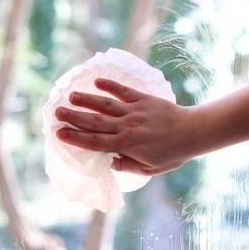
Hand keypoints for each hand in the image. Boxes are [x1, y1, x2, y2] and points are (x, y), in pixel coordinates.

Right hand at [55, 78, 194, 174]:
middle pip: (95, 122)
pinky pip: (123, 91)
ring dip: (87, 100)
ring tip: (70, 96)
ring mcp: (134, 111)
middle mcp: (126, 126)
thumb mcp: (149, 169)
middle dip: (74, 117)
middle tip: (56, 113)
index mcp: (126, 145)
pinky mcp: (143, 99)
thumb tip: (109, 163)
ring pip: (105, 105)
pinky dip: (110, 85)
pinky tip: (97, 81)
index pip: (95, 142)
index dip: (76, 138)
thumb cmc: (172, 154)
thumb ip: (127, 166)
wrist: (192, 132)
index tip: (60, 134)